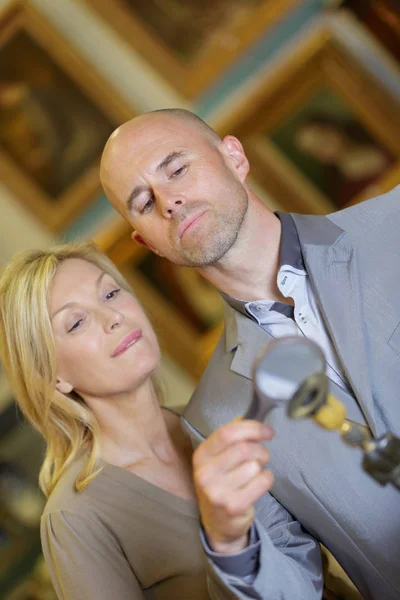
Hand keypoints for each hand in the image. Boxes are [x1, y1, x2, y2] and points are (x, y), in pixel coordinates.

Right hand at [192, 417, 273, 554]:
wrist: (217, 522)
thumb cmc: (221, 482)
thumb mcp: (217, 458)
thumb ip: (230, 436)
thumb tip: (245, 417)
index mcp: (201, 455)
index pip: (227, 433)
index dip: (251, 428)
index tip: (267, 431)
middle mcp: (205, 472)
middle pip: (243, 449)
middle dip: (260, 450)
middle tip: (262, 456)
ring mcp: (217, 491)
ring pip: (254, 466)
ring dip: (262, 467)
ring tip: (255, 473)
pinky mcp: (232, 506)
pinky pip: (262, 482)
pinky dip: (266, 479)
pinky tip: (258, 484)